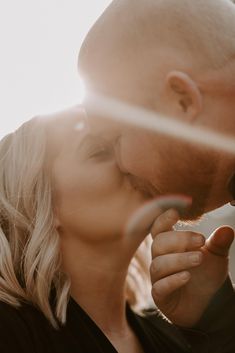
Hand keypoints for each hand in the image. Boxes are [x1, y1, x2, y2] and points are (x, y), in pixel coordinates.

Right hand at [150, 208, 233, 326]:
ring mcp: (158, 278)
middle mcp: (159, 259)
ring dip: (179, 260)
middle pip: (158, 243)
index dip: (163, 220)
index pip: (158, 228)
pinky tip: (187, 276)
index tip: (175, 213)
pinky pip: (159, 287)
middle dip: (178, 240)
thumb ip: (219, 243)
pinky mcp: (160, 297)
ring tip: (199, 258)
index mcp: (169, 245)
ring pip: (158, 264)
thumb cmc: (205, 274)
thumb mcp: (216, 256)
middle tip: (200, 240)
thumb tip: (227, 230)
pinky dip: (172, 281)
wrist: (206, 304)